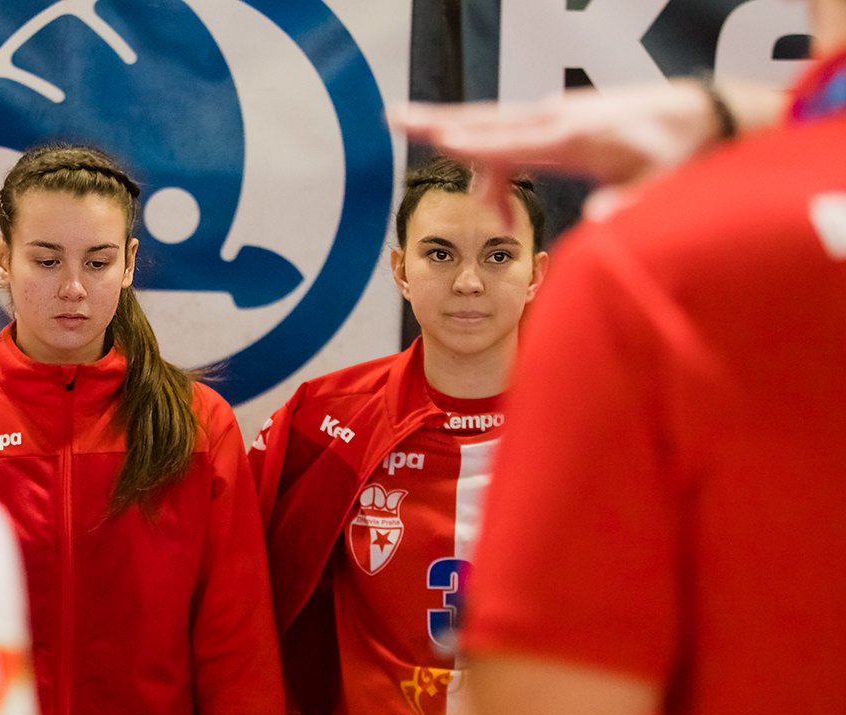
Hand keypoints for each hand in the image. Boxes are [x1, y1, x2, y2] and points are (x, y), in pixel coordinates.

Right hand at [394, 80, 782, 222]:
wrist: (698, 114)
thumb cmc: (678, 151)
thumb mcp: (660, 184)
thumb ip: (629, 204)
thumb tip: (600, 223)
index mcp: (574, 137)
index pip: (514, 142)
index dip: (476, 146)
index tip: (440, 141)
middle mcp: (556, 120)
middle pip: (486, 122)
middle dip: (438, 121)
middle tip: (393, 116)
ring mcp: (553, 117)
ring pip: (492, 130)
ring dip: (459, 149)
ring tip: (462, 202)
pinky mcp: (556, 123)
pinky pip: (509, 141)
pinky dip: (491, 166)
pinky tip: (495, 205)